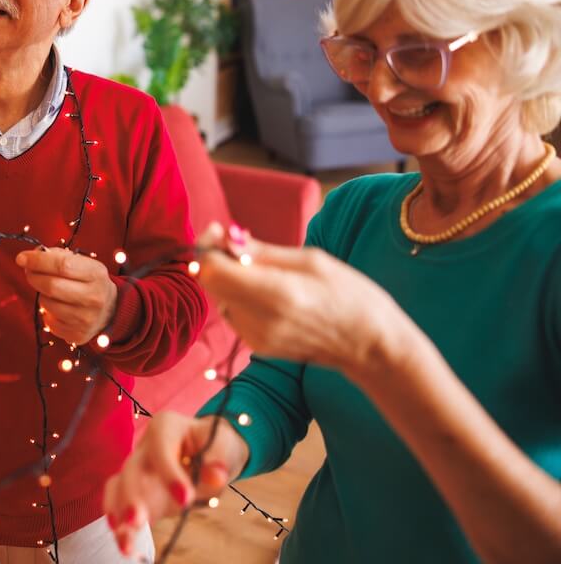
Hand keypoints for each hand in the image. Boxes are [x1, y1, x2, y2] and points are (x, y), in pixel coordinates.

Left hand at [16, 247, 116, 345]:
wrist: (109, 311)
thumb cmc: (89, 282)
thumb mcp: (83, 264)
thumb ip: (58, 257)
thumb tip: (31, 257)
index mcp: (96, 274)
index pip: (62, 265)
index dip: (37, 260)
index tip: (22, 258)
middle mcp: (93, 298)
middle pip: (51, 286)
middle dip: (33, 276)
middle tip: (28, 271)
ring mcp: (85, 319)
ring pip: (47, 303)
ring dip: (41, 294)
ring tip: (50, 291)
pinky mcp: (76, 334)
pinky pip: (48, 320)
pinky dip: (47, 310)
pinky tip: (57, 306)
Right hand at [103, 412, 247, 554]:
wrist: (208, 451)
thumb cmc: (214, 444)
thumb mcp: (223, 445)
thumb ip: (218, 458)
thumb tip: (216, 475)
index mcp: (164, 427)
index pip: (160, 449)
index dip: (170, 473)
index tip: (186, 498)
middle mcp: (145, 447)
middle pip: (132, 468)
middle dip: (132, 495)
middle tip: (137, 521)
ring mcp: (137, 470)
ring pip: (119, 486)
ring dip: (119, 514)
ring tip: (125, 542)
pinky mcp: (136, 492)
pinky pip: (119, 503)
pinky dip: (120, 524)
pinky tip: (124, 544)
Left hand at [197, 223, 406, 373]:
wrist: (369, 346)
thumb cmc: (349, 295)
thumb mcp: (311, 260)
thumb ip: (262, 251)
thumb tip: (226, 238)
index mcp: (275, 293)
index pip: (212, 270)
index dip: (208, 246)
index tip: (221, 231)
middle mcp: (259, 319)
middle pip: (210, 282)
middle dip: (218, 258)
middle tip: (241, 243)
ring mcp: (256, 337)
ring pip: (220, 296)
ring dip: (231, 278)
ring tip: (266, 271)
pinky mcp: (257, 346)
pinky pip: (233, 312)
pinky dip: (241, 297)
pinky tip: (269, 293)